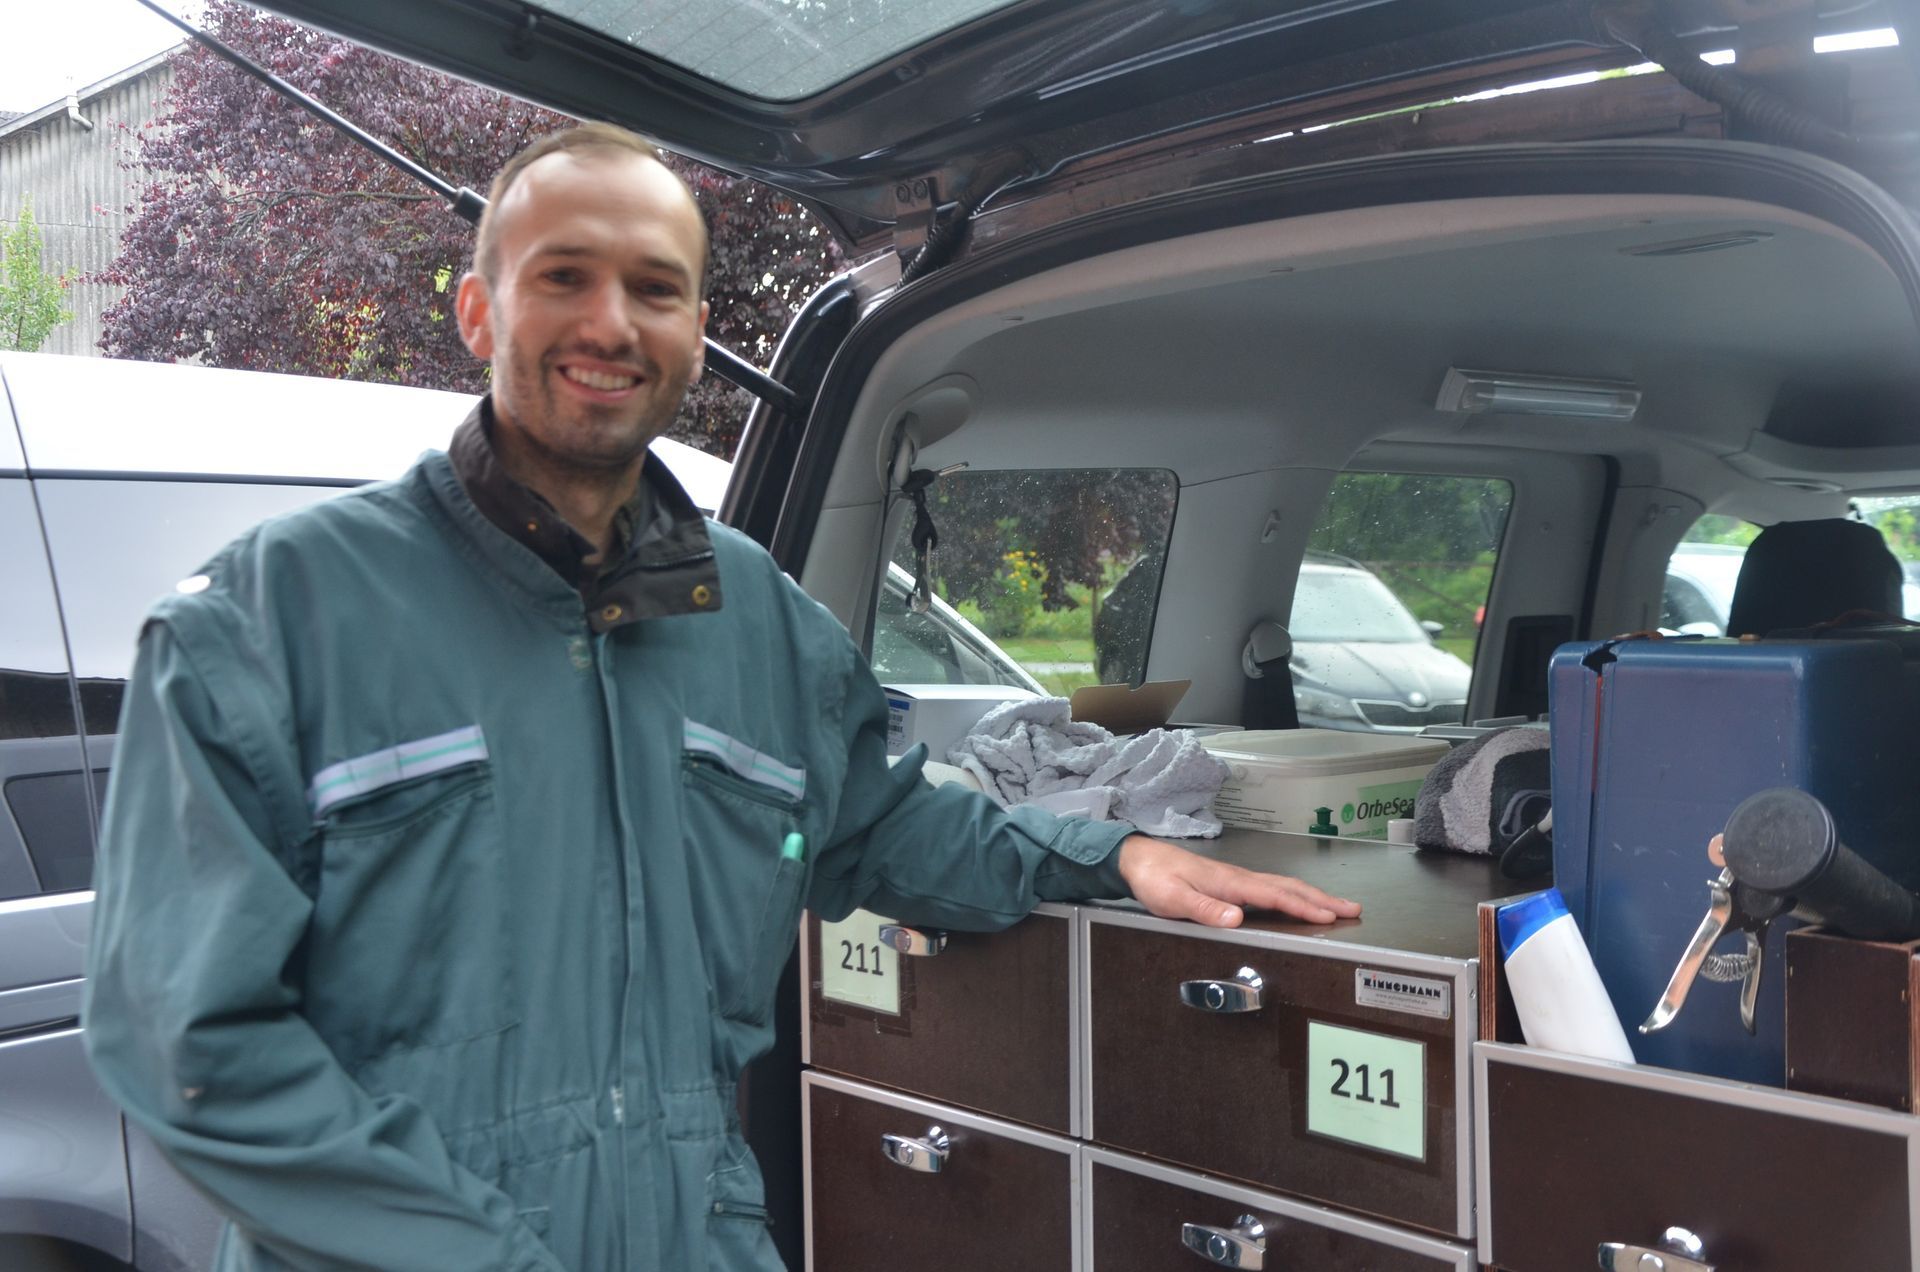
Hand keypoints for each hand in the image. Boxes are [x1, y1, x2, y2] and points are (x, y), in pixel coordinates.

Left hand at [1116, 834, 1361, 927]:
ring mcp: (1237, 879)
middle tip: (1352, 908)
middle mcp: (1239, 878)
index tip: (1329, 916)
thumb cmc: (1155, 878)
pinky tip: (1299, 902)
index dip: (1304, 907)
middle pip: (1289, 888)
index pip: (1275, 896)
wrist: (1139, 859)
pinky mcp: (1231, 883)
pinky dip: (1294, 894)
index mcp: (1230, 883)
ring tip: (1337, 905)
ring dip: (1313, 895)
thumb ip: (1204, 909)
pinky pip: (1272, 888)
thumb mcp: (1173, 899)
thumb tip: (1236, 918)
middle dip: (1322, 899)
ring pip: (1283, 886)